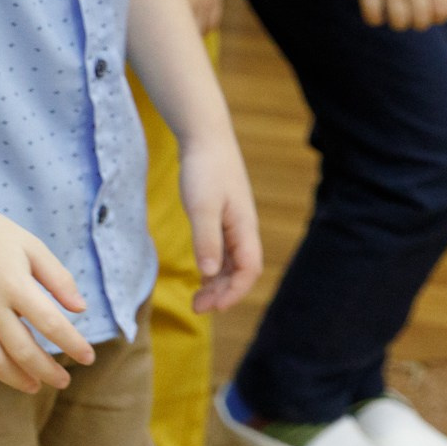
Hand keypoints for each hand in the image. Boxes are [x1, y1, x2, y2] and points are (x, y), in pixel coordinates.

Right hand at [0, 191, 94, 393]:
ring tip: (34, 386)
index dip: (73, 345)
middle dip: (48, 371)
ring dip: (16, 379)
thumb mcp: (31, 246)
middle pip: (23, 350)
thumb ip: (58, 278)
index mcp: (15, 284)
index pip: (51, 324)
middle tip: (63, 381)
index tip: (88, 358)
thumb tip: (81, 309)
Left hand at [176, 124, 261, 312]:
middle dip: (223, 293)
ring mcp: (233, 224)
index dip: (234, 292)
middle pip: (241, 271)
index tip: (212, 307)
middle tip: (198, 308)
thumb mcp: (201, 205)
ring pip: (231, 264)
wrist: (204, 137)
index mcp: (244, 227)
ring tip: (197, 300)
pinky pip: (223, 252)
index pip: (249, 270)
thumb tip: (210, 272)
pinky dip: (214, 268)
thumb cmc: (205, 169)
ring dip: (217, 284)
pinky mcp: (222, 218)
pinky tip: (201, 276)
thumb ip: (206, 239)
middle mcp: (243, 229)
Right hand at [352, 0, 446, 30]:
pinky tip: (376, 10)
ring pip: (399, 22)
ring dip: (398, 22)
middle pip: (421, 21)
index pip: (442, 12)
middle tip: (410, 11)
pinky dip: (375, 19)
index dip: (436, 17)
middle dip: (417, 22)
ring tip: (393, 11)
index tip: (428, 11)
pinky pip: (372, 15)